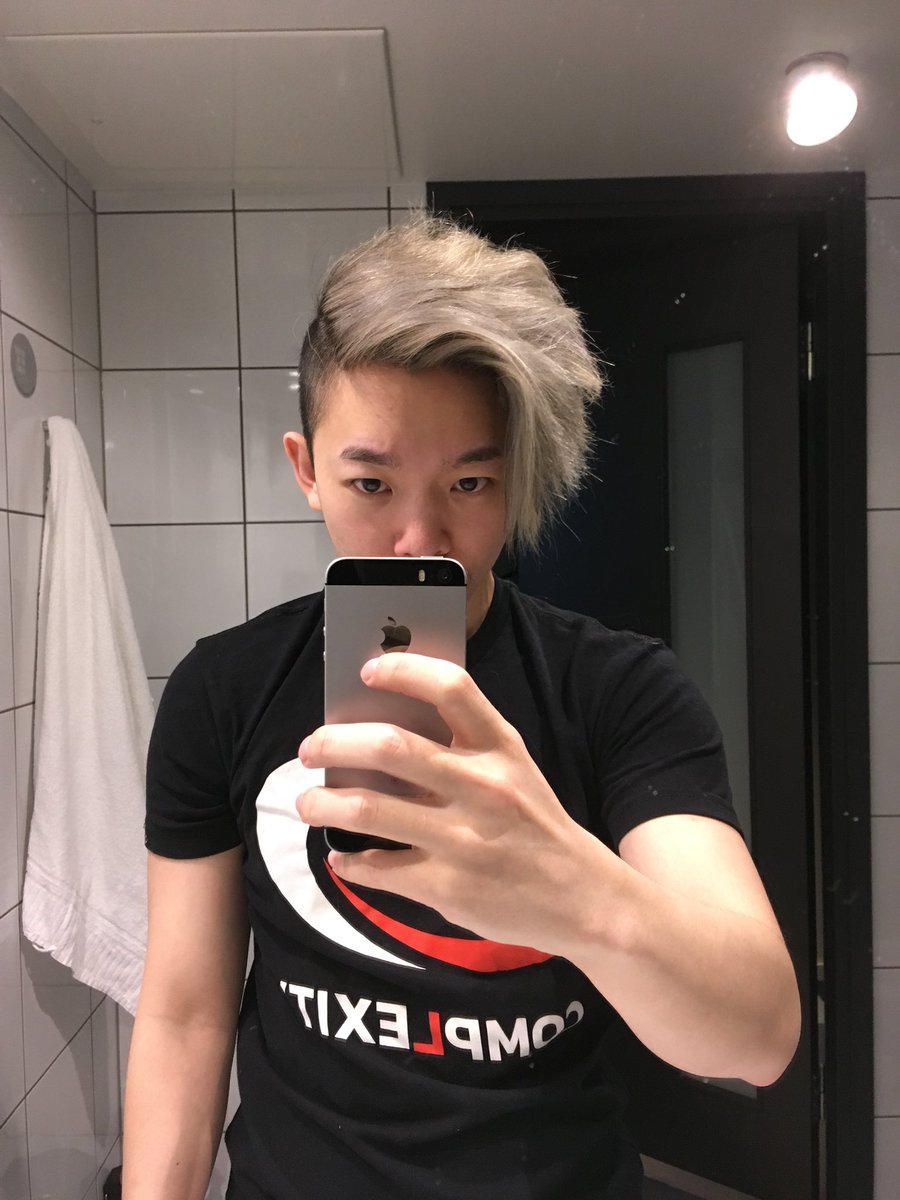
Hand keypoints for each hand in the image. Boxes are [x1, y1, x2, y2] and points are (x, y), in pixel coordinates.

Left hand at [296, 653, 601, 952]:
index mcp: (500, 747)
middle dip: (334, 743)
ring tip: (306, 804)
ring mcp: (463, 839)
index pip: (451, 688)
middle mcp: (482, 786)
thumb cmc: (535, 824)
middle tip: (309, 748)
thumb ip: (462, 746)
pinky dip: (349, 862)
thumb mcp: (513, 770)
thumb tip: (380, 728)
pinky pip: (377, 868)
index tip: (366, 672)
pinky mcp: (448, 886)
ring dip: (323, 804)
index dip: (403, 672)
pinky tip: (342, 858)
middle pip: (391, 747)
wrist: (584, 898)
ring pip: (369, 810)